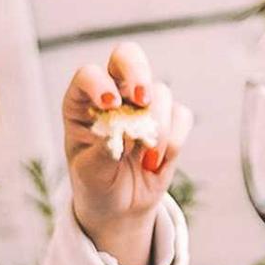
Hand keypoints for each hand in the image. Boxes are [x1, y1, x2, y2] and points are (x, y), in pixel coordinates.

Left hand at [60, 45, 186, 264]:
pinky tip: (156, 163)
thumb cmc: (95, 185)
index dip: (100, 83)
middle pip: (128, 57)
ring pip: (160, 93)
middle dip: (138, 73)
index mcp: (83, 102)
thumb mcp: (89, 173)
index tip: (111, 103)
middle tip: (143, 100)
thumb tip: (124, 132)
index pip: (89, 75)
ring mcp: (143, 105)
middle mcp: (114, 94)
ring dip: (157, 127)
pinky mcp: (169, 121)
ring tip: (146, 161)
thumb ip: (102, 151)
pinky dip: (174, 141)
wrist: (119, 207)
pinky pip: (181, 116)